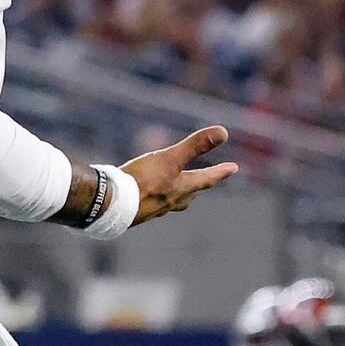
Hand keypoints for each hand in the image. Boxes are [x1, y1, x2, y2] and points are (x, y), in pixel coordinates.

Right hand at [121, 126, 237, 224]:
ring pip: (171, 203)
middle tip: (205, 182)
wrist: (110, 205)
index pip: (206, 179)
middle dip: (198, 187)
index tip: (234, 168)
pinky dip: (154, 200)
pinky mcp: (136, 213)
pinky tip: (145, 198)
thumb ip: (195, 146)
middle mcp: (169, 202)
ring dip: (177, 196)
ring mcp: (152, 210)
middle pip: (189, 195)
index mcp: (180, 189)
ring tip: (176, 192)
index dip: (220, 171)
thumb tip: (224, 132)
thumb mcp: (170, 158)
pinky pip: (150, 206)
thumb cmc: (142, 181)